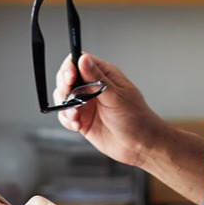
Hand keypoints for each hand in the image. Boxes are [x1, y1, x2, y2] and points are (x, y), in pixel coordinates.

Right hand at [52, 50, 159, 167]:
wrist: (140, 145)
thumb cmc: (136, 118)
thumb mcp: (116, 96)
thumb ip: (97, 79)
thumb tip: (83, 59)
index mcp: (104, 75)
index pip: (79, 61)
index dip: (70, 67)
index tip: (69, 78)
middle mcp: (93, 87)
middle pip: (66, 78)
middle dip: (64, 88)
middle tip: (69, 98)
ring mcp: (86, 103)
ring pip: (63, 97)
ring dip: (66, 106)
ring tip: (76, 116)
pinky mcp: (82, 119)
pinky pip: (66, 115)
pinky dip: (67, 120)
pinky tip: (77, 125)